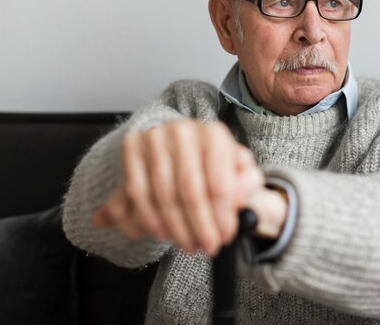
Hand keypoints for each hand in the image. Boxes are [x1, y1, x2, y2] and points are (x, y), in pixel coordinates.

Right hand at [92, 119, 278, 255]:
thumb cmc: (214, 162)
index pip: (219, 183)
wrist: (182, 145)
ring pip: (164, 195)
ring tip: (188, 244)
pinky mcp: (132, 146)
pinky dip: (150, 218)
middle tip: (206, 247)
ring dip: (177, 228)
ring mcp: (155, 137)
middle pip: (190, 191)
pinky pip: (138, 192)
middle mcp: (184, 131)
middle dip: (199, 226)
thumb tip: (239, 200)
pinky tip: (163, 233)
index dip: (221, 216)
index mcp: (215, 134)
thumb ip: (247, 183)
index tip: (224, 238)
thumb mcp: (239, 170)